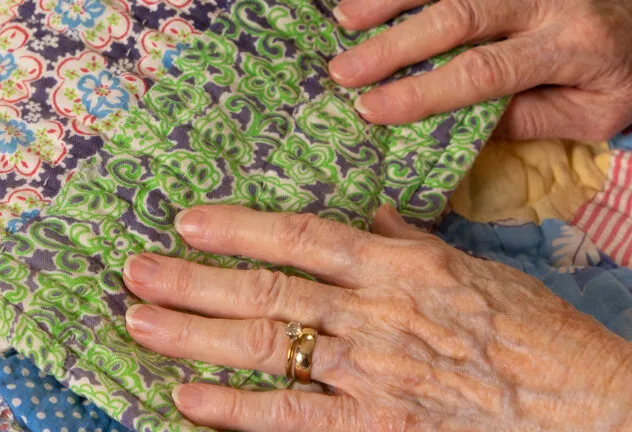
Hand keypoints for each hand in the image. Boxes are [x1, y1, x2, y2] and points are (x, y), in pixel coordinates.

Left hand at [122, 205, 631, 430]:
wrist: (582, 407)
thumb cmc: (531, 335)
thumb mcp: (472, 269)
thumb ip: (409, 242)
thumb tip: (365, 218)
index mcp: (400, 268)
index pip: (301, 237)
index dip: (239, 228)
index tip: (188, 221)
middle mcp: (375, 316)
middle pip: (266, 292)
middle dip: (192, 281)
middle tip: (136, 271)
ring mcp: (370, 375)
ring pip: (266, 349)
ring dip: (194, 335)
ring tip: (138, 322)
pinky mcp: (374, 429)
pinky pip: (291, 419)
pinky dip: (234, 409)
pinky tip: (186, 397)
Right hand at [328, 0, 631, 140]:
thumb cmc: (622, 72)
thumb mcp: (593, 113)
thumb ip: (530, 118)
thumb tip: (460, 124)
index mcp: (570, 47)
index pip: (484, 72)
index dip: (423, 92)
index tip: (371, 110)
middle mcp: (547, 0)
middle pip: (458, 17)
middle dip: (394, 45)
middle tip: (342, 70)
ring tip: (343, 19)